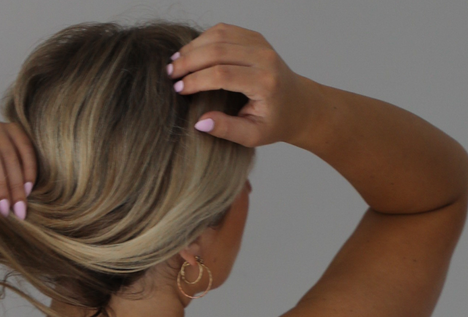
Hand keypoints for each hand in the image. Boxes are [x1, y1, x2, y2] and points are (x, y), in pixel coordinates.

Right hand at [166, 24, 309, 147]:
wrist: (299, 104)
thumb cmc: (274, 123)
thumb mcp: (253, 136)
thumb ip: (227, 130)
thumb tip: (199, 122)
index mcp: (264, 83)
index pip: (222, 74)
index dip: (196, 80)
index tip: (178, 90)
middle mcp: (264, 58)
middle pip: (218, 50)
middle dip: (189, 61)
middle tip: (169, 74)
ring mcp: (260, 43)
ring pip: (219, 35)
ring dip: (193, 47)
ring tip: (175, 62)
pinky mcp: (254, 37)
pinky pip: (224, 30)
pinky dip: (203, 39)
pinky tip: (190, 53)